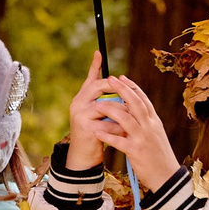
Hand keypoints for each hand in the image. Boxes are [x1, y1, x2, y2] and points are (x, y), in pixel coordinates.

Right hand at [64, 53, 117, 171]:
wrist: (84, 157)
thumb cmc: (95, 135)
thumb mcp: (99, 115)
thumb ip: (106, 102)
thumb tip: (119, 87)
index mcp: (82, 98)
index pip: (90, 79)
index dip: (94, 66)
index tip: (98, 52)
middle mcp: (78, 104)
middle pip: (98, 87)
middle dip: (116, 89)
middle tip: (128, 95)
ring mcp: (81, 116)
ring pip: (107, 106)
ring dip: (122, 114)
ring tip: (130, 122)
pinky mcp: (86, 129)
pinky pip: (109, 124)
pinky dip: (119, 130)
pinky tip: (124, 134)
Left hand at [93, 75, 179, 186]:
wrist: (167, 177)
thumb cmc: (159, 157)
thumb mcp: (155, 136)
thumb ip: (145, 123)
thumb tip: (132, 111)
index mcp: (154, 122)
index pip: (143, 99)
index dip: (131, 87)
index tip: (121, 77)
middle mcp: (149, 127)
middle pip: (135, 103)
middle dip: (121, 90)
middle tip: (109, 79)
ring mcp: (143, 138)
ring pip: (126, 119)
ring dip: (110, 110)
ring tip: (97, 105)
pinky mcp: (136, 151)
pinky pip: (119, 141)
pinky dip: (107, 136)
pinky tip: (96, 131)